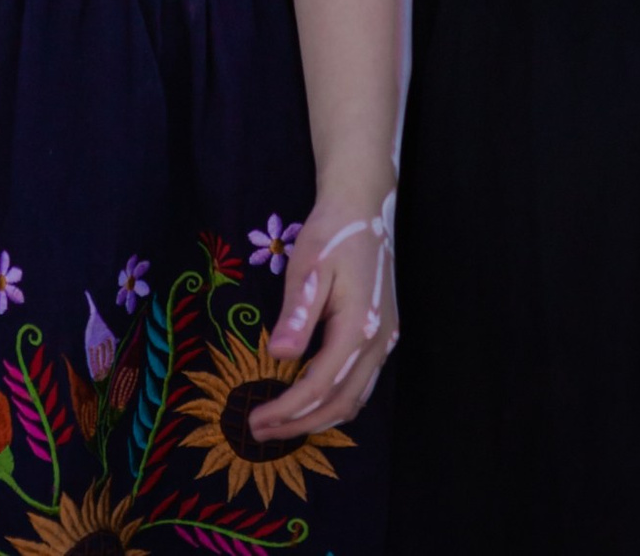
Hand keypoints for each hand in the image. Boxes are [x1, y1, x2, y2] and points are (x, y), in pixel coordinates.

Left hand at [260, 192, 397, 440]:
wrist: (364, 209)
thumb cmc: (331, 233)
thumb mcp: (308, 266)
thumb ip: (297, 313)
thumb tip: (279, 356)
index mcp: (359, 326)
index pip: (320, 384)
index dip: (287, 409)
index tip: (254, 419)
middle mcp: (378, 341)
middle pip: (340, 403)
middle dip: (300, 424)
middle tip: (261, 432)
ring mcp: (385, 340)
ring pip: (355, 399)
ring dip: (318, 418)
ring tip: (281, 424)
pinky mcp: (383, 335)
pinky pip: (361, 384)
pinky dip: (335, 401)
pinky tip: (310, 400)